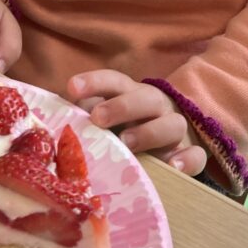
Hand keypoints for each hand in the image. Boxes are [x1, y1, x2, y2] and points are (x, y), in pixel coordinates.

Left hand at [68, 70, 207, 176]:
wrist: (170, 146)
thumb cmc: (125, 132)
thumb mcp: (106, 123)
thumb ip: (84, 122)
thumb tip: (50, 127)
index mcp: (132, 95)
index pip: (115, 81)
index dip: (94, 81)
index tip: (71, 88)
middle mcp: (156, 107)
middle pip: (144, 98)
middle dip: (121, 106)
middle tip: (97, 118)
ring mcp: (176, 131)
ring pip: (172, 123)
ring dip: (149, 131)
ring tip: (127, 144)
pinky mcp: (190, 154)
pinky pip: (196, 155)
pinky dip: (187, 160)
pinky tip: (172, 167)